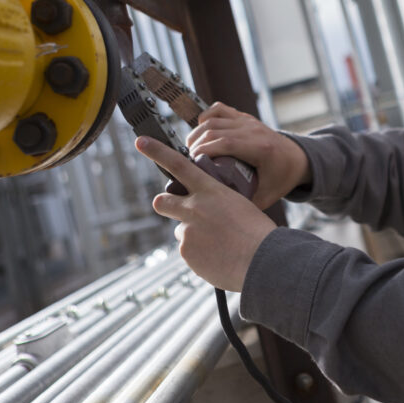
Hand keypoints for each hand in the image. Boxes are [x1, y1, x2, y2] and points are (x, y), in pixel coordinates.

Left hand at [135, 136, 276, 291]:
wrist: (262, 260)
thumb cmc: (257, 232)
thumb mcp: (239, 205)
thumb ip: (217, 203)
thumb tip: (208, 214)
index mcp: (211, 190)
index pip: (179, 165)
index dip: (157, 152)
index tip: (141, 142)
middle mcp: (194, 208)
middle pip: (162, 200)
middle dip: (166, 204)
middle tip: (177, 210)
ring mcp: (188, 231)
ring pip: (182, 231)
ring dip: (194, 236)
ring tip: (219, 244)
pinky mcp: (187, 253)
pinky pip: (189, 252)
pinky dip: (200, 255)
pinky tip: (219, 257)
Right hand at [186, 102, 310, 209]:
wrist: (298, 159)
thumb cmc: (281, 179)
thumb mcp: (266, 196)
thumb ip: (244, 203)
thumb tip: (218, 211)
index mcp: (261, 148)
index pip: (225, 143)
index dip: (204, 151)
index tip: (192, 164)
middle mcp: (254, 130)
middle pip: (215, 130)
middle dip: (196, 144)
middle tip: (187, 161)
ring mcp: (249, 121)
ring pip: (214, 119)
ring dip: (197, 133)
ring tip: (190, 150)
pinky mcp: (244, 117)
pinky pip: (220, 109)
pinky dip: (206, 117)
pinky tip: (201, 131)